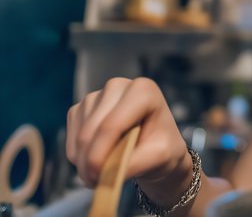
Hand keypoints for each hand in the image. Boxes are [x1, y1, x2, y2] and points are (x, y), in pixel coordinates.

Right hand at [66, 77, 192, 197]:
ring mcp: (96, 95)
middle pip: (91, 130)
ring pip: (79, 136)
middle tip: (98, 182)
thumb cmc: (162, 147)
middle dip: (90, 162)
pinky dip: (79, 156)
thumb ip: (137, 163)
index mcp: (143, 90)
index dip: (100, 154)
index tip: (98, 178)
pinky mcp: (81, 108)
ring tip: (104, 172)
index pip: (112, 124)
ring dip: (84, 161)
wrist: (155, 146)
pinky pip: (70, 138)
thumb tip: (107, 174)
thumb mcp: (161, 156)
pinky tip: (97, 159)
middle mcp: (118, 86)